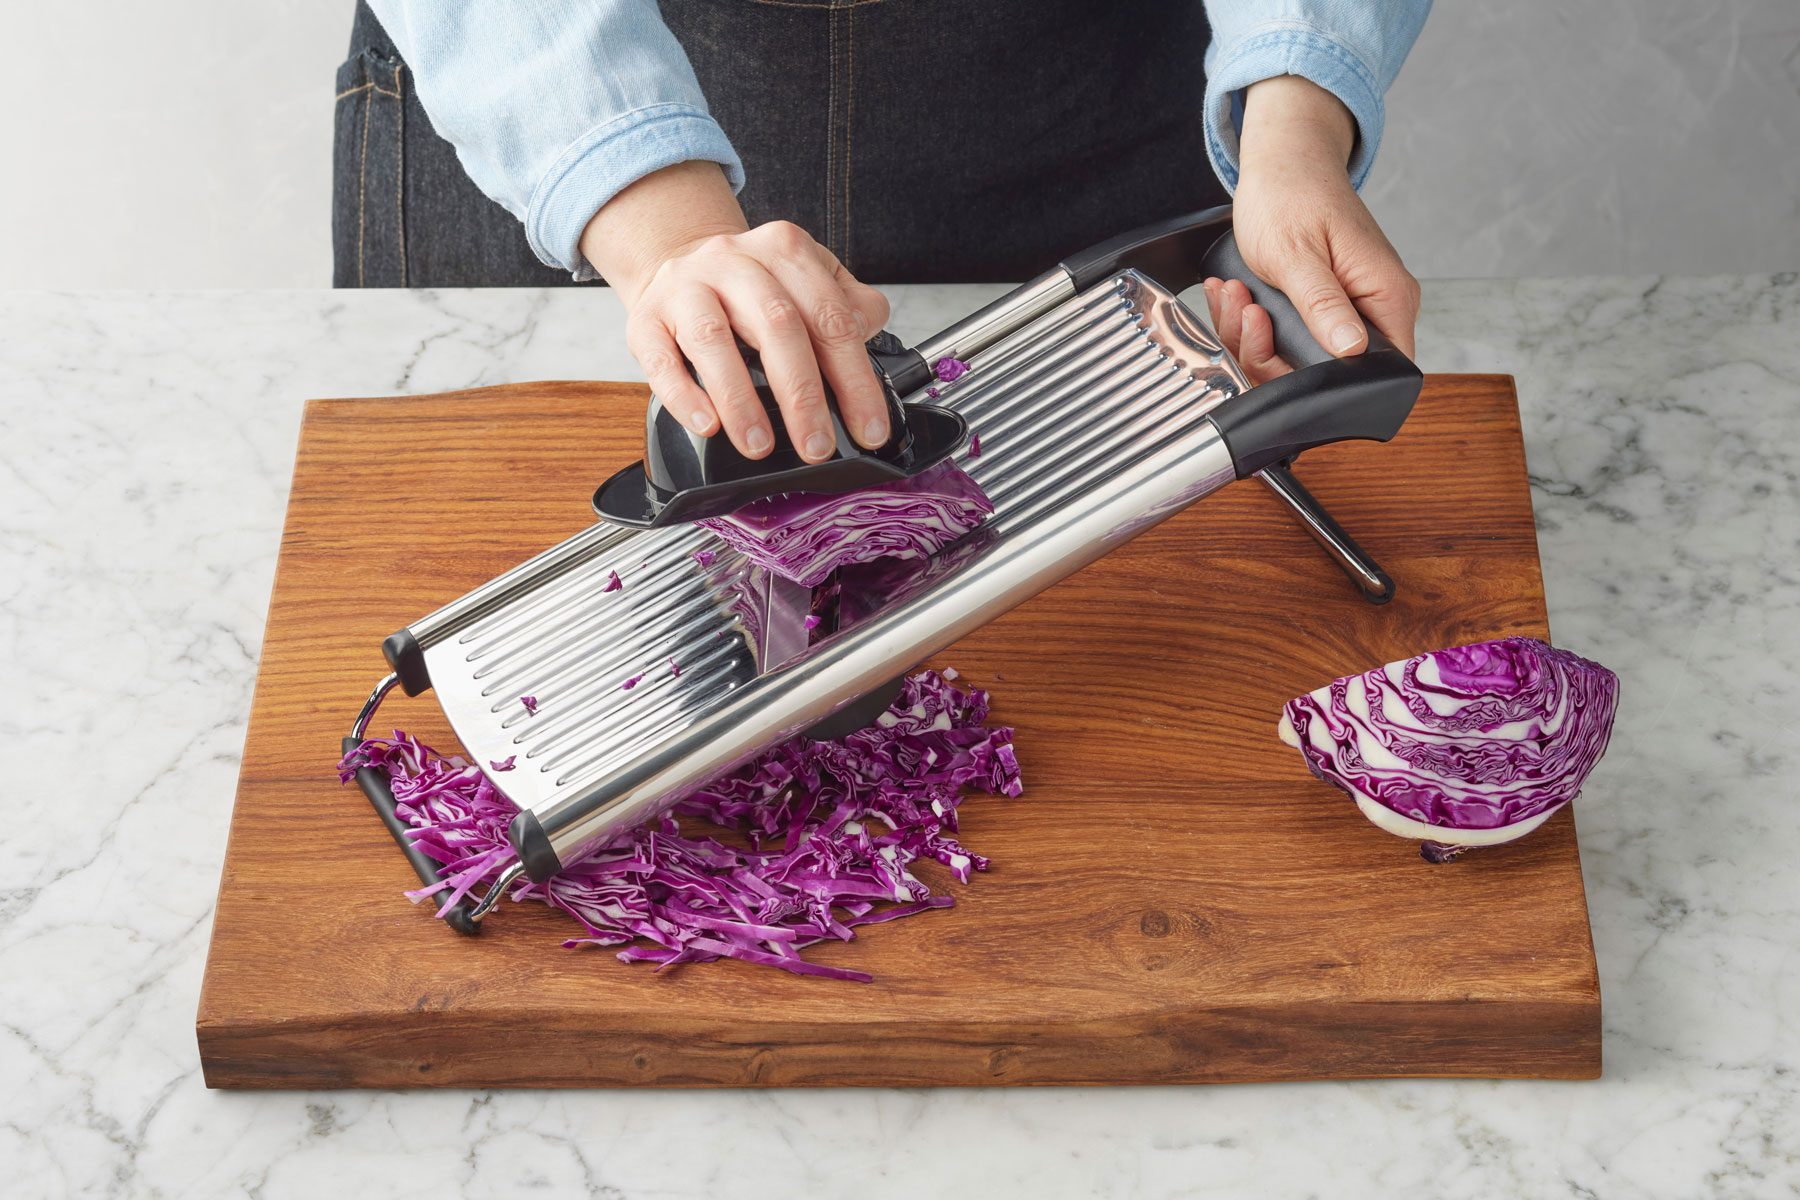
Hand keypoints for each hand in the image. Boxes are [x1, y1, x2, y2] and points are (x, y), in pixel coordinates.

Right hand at [579, 161, 892, 460]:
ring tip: (760, 445)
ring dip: (741, 400)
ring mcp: (685, 286)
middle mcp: (735, 260)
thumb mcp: (808, 281)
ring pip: (713, 339)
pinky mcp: (646, 318)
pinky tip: (708, 425)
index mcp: (786, 250)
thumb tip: (868, 353)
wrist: (680, 261)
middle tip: (817, 446)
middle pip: (777, 326)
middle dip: (803, 397)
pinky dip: (684, 395)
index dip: (855, 379)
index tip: (868, 429)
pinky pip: (660, 358)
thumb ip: (848, 310)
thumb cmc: (754, 286)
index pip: (831, 317)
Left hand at [1204, 76, 1419, 381]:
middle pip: (1329, 373)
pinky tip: (1237, 295)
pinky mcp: (1323, 308)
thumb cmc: (1292, 193)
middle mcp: (1377, 308)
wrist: (1283, 161)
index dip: (1324, 380)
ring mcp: (1349, 309)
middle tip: (1244, 312)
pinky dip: (1253, 324)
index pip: (1382, 371)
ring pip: (1297, 359)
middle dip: (1270, 352)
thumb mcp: (1296, 255)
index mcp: (1387, 296)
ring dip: (1253, 335)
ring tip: (1235, 294)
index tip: (1274, 350)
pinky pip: (1287, 338)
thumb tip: (1352, 349)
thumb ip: (1323, 305)